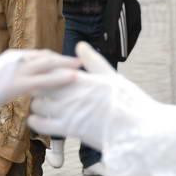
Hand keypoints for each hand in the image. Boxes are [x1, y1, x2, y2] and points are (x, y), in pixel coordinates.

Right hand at [0, 49, 80, 111]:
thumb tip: (18, 81)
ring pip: (47, 65)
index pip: (38, 54)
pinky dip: (60, 78)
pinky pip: (44, 80)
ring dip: (66, 65)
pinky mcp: (19, 83)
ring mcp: (17, 69)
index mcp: (12, 56)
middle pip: (46, 56)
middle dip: (63, 59)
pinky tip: (72, 79)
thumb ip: (10, 77)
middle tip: (80, 61)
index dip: (54, 58)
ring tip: (81, 67)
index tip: (66, 62)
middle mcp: (16, 58)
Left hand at [28, 42, 148, 150]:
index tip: (48, 75)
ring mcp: (68, 112)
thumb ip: (92, 61)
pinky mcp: (68, 130)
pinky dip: (37, 122)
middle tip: (44, 91)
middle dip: (40, 87)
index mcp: (80, 78)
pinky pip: (41, 125)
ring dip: (38, 105)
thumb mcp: (112, 76)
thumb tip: (80, 45)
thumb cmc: (128, 101)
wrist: (138, 129)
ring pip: (37, 105)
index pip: (51, 69)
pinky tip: (40, 120)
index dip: (47, 72)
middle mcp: (71, 93)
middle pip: (40, 86)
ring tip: (44, 106)